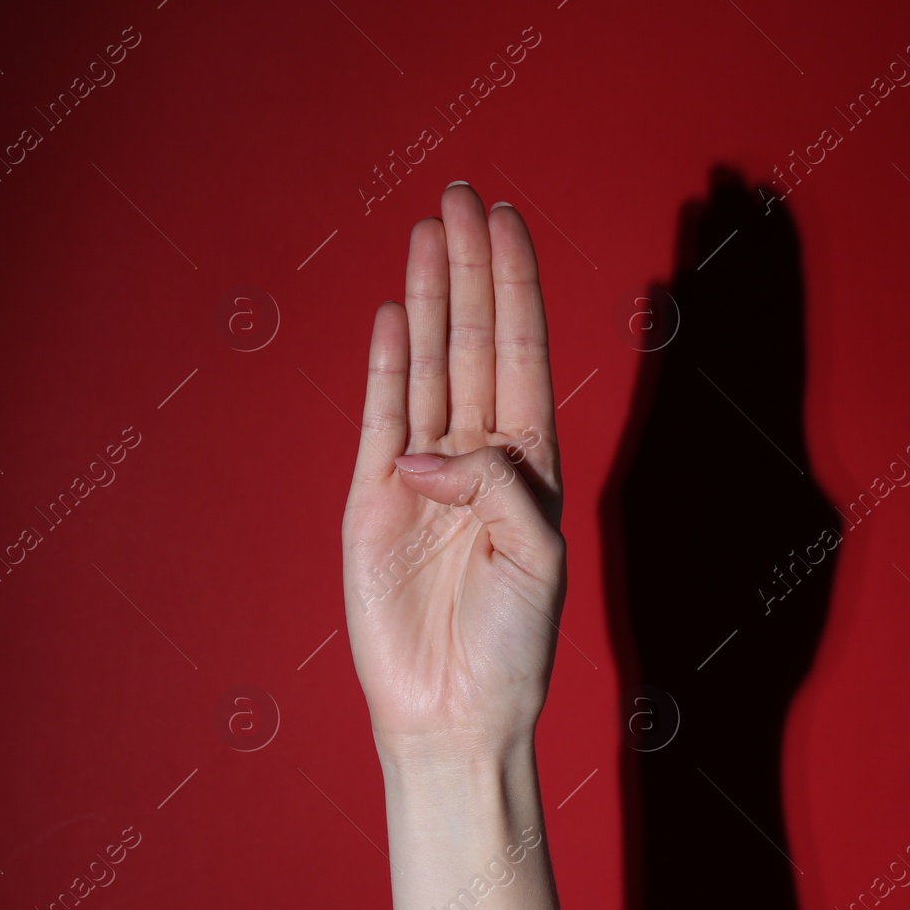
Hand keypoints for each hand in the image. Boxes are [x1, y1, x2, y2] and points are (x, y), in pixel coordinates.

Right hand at [342, 182, 565, 769]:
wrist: (453, 712)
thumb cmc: (510, 646)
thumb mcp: (538, 558)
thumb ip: (497, 488)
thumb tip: (428, 451)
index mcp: (529, 465)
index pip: (521, 354)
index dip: (514, 286)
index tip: (506, 223)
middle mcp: (476, 457)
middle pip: (472, 342)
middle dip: (468, 269)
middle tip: (460, 196)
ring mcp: (421, 474)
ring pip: (425, 366)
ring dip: (428, 299)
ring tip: (427, 232)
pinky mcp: (370, 500)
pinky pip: (378, 417)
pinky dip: (384, 366)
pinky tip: (394, 315)